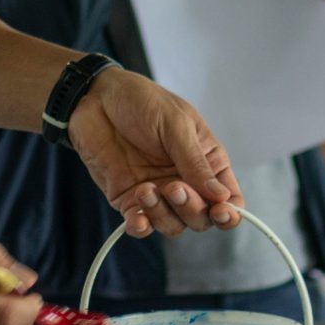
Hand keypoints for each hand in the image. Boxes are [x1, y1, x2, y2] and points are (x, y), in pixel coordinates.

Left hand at [64, 68, 242, 236]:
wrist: (94, 97)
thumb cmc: (140, 100)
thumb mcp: (175, 124)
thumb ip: (195, 162)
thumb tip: (222, 197)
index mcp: (206, 161)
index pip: (228, 198)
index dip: (229, 213)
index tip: (220, 212)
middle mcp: (185, 181)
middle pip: (201, 217)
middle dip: (191, 209)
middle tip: (173, 187)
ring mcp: (157, 192)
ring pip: (172, 225)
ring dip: (163, 215)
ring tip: (145, 190)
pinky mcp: (128, 199)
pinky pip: (140, 224)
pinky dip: (141, 227)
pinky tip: (137, 219)